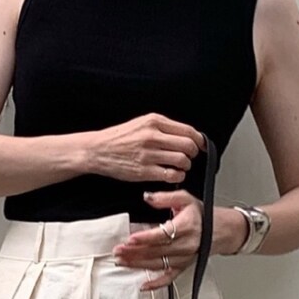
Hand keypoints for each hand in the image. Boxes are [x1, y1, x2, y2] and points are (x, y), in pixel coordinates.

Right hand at [86, 113, 204, 183]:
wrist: (98, 150)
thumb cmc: (119, 138)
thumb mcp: (141, 123)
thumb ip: (162, 128)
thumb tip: (185, 135)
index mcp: (154, 121)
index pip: (188, 130)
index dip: (198, 140)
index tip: (200, 145)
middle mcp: (153, 136)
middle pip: (188, 145)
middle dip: (193, 153)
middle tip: (189, 157)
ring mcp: (149, 154)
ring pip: (182, 160)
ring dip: (185, 166)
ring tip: (180, 167)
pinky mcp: (145, 171)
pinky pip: (171, 175)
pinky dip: (177, 177)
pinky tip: (173, 175)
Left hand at [113, 192, 247, 289]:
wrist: (222, 231)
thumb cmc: (203, 216)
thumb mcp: (186, 199)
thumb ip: (165, 197)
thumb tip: (147, 197)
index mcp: (186, 227)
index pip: (163, 234)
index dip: (145, 238)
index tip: (131, 239)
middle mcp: (186, 245)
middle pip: (156, 251)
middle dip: (134, 252)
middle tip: (117, 251)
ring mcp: (184, 258)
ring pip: (158, 264)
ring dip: (138, 264)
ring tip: (122, 261)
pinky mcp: (184, 267)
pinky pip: (169, 278)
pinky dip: (156, 284)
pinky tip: (143, 285)